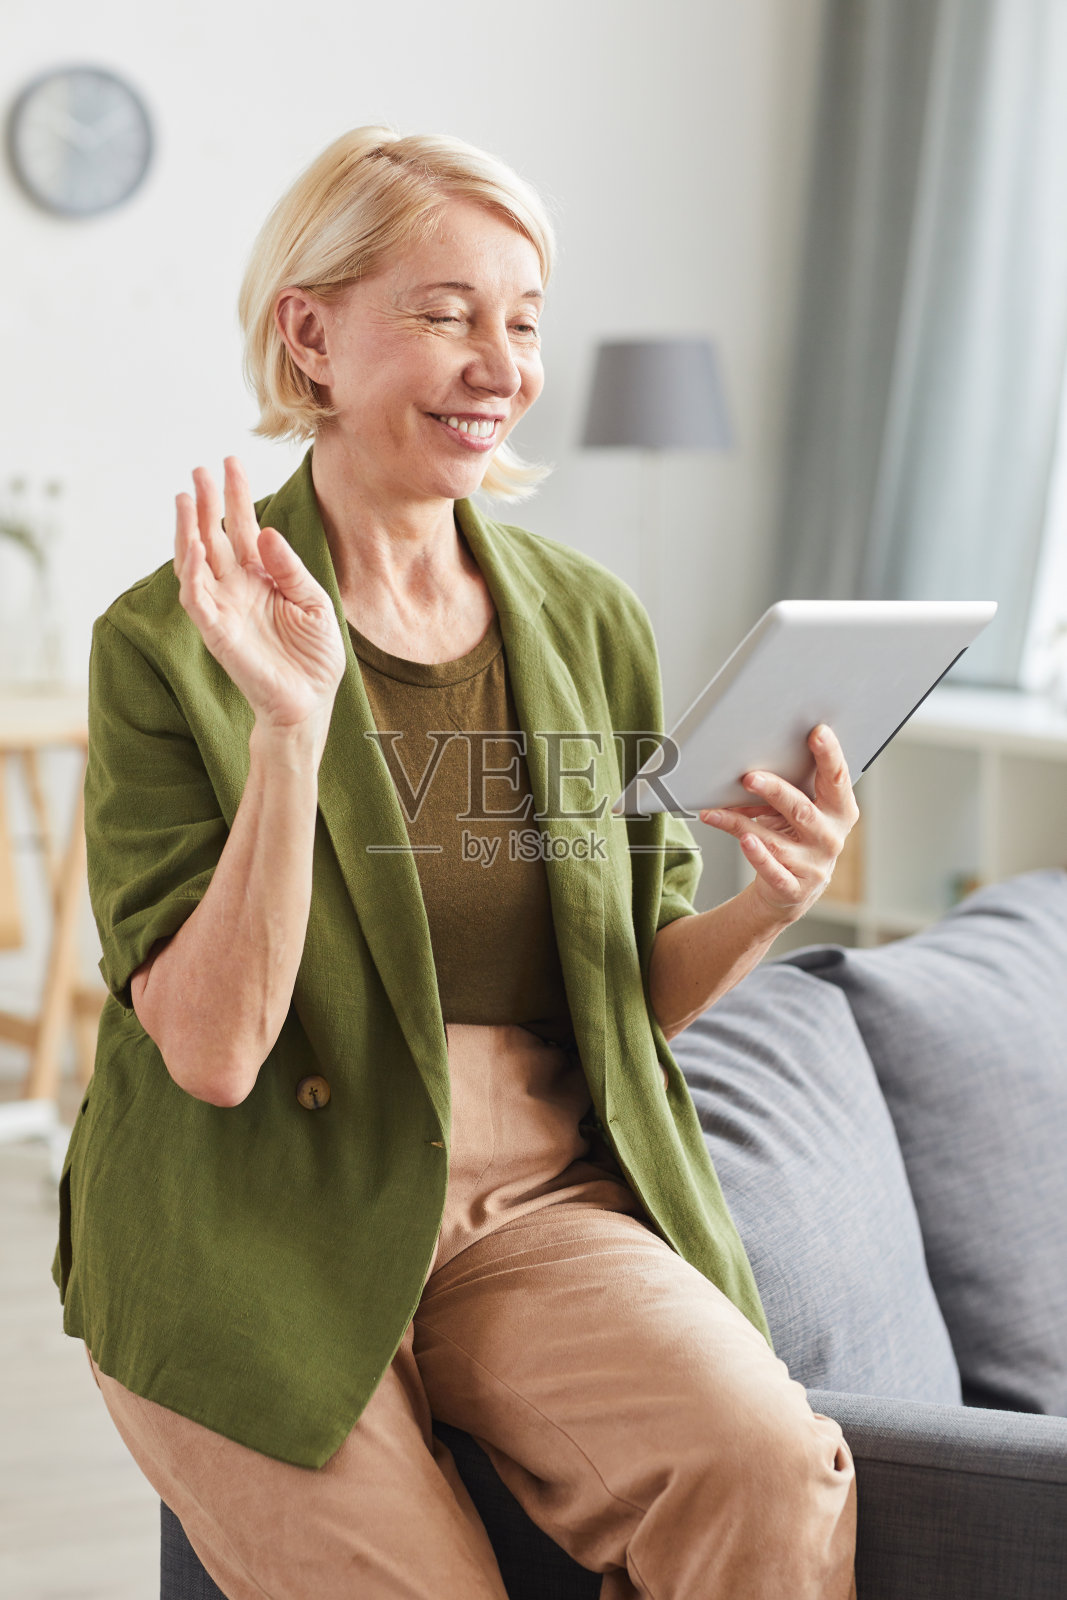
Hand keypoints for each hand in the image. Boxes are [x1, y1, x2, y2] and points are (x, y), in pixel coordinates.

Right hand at [174, 457, 345, 742]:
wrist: (311, 701)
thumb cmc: (315, 657)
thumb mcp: (315, 603)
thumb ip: (290, 569)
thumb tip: (264, 532)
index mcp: (262, 577)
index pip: (243, 529)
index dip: (237, 497)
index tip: (231, 463)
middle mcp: (237, 588)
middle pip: (215, 537)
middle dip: (208, 503)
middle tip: (201, 468)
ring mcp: (224, 607)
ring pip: (195, 560)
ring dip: (189, 529)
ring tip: (188, 496)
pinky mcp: (216, 630)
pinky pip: (196, 596)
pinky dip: (191, 571)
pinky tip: (194, 545)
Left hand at [698, 724, 859, 924]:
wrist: (793, 889)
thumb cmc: (796, 837)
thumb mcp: (798, 812)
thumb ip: (788, 790)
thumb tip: (751, 764)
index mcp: (840, 811)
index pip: (837, 778)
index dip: (829, 755)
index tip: (817, 732)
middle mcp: (831, 838)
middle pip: (802, 810)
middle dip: (776, 791)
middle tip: (749, 777)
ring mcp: (814, 866)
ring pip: (775, 840)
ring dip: (743, 823)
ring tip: (719, 811)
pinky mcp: (793, 889)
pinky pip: (772, 870)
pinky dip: (757, 855)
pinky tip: (742, 840)